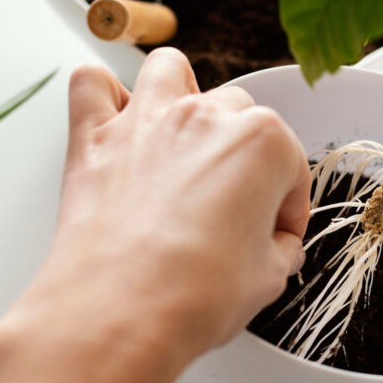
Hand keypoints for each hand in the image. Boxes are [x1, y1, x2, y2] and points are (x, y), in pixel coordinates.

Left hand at [4, 48, 309, 362]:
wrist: (121, 313)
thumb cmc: (192, 293)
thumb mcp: (268, 277)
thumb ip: (279, 248)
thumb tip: (276, 248)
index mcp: (263, 143)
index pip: (291, 166)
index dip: (289, 208)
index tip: (279, 234)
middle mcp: (206, 118)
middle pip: (239, 113)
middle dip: (242, 154)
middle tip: (236, 202)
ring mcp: (147, 120)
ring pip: (171, 70)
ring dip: (181, 92)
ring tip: (183, 134)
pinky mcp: (94, 137)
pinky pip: (91, 83)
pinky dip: (103, 94)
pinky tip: (118, 121)